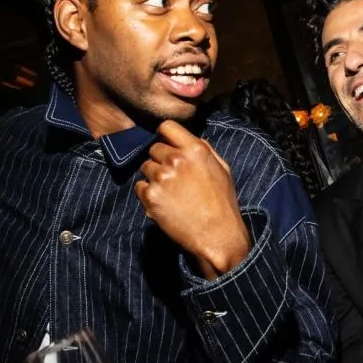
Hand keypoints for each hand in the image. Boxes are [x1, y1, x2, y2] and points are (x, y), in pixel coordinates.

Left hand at [135, 120, 250, 278]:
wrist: (217, 235)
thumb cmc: (223, 203)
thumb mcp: (222, 169)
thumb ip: (205, 150)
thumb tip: (192, 140)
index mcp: (195, 149)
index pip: (167, 126)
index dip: (165, 135)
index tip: (166, 143)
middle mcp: (175, 159)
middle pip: (154, 148)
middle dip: (161, 159)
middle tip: (173, 176)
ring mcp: (161, 177)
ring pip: (145, 167)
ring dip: (154, 177)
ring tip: (170, 192)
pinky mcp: (150, 196)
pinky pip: (139, 186)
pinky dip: (148, 193)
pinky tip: (163, 202)